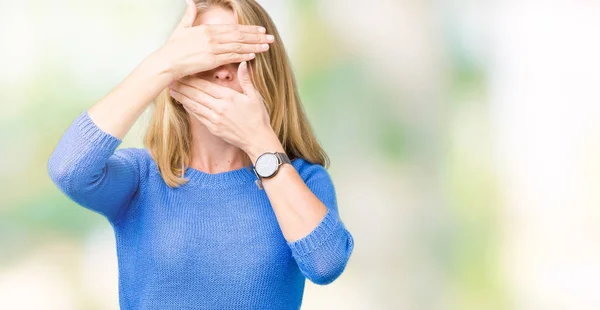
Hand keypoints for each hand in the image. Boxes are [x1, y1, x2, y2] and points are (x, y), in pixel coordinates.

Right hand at [154, 0, 273, 79]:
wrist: (166, 62)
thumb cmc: (173, 47)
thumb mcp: (181, 28)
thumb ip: (189, 15)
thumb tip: (190, 2)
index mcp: (207, 29)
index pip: (233, 28)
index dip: (248, 29)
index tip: (260, 30)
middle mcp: (212, 37)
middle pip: (239, 36)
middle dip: (257, 37)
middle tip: (270, 38)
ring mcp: (213, 49)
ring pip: (238, 46)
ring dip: (254, 46)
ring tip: (267, 46)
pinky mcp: (212, 61)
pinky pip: (231, 57)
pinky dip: (243, 56)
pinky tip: (253, 55)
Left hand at [169, 61, 282, 159]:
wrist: (258, 140)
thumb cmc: (258, 117)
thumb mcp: (255, 96)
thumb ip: (246, 79)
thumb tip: (244, 63)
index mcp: (229, 97)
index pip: (206, 85)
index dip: (192, 79)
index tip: (183, 72)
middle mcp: (219, 107)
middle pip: (196, 94)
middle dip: (183, 86)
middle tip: (171, 79)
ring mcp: (215, 119)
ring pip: (194, 105)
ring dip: (182, 97)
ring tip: (172, 90)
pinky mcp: (213, 128)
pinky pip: (198, 116)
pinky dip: (189, 109)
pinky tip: (183, 103)